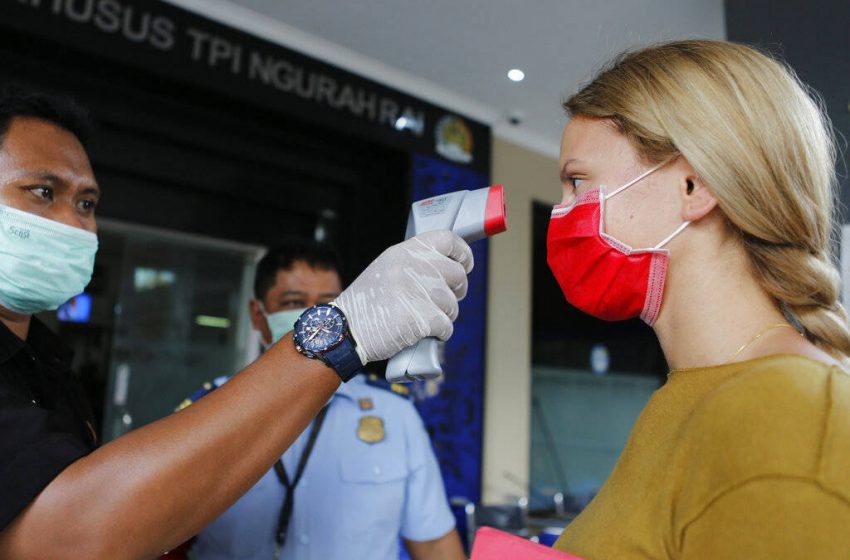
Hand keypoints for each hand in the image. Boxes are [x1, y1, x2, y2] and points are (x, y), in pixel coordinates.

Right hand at [335, 230, 473, 364]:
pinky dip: (439, 334)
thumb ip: (414, 263)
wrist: (344, 331)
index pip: (448, 239)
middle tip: (445, 300)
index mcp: (404, 252)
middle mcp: (413, 267)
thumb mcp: (386, 269)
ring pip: (452, 304)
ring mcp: (418, 291)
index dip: (463, 253)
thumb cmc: (366, 304)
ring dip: (444, 315)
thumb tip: (446, 267)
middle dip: (457, 290)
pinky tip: (423, 332)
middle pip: (457, 274)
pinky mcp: (422, 317)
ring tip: (422, 319)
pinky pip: (447, 325)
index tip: (465, 265)